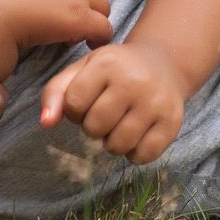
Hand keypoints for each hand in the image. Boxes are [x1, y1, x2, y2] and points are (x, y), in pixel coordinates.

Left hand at [38, 43, 187, 164]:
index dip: (75, 110)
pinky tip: (138, 133)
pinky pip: (143, 156)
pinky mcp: (173, 121)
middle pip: (94, 128)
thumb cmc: (115, 70)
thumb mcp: (83, 70)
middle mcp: (134, 80)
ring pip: (117, 146)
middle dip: (94, 127)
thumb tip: (46, 123)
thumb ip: (56, 92)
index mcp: (107, 63)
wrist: (164, 64)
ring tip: (120, 124)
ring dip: (113, 142)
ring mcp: (156, 102)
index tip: (88, 101)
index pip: (73, 106)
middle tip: (106, 113)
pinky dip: (135, 152)